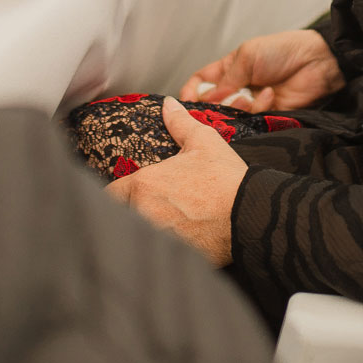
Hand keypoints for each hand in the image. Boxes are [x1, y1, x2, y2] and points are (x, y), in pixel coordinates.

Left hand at [107, 97, 246, 265]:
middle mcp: (143, 213)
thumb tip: (168, 104)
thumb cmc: (227, 178)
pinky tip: (176, 246)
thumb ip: (180, 123)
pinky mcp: (171, 258)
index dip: (118, 194)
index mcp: (144, 184)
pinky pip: (155, 256)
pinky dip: (161, 252)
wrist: (251, 214)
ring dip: (144, 234)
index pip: (110, 194)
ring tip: (164, 229)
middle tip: (150, 212)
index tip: (127, 196)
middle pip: (121, 217)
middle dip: (130, 215)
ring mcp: (156, 238)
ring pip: (137, 236)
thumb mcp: (204, 142)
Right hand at [179, 28, 342, 113]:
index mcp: (229, 68)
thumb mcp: (248, 56)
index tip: (186, 101)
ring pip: (231, 115)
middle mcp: (238, 87)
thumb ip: (226, 79)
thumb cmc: (282, 50)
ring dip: (237, 107)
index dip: (191, 92)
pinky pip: (253, 120)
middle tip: (217, 105)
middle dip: (213, 106)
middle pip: (213, 104)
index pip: (201, 83)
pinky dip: (259, 108)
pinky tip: (271, 95)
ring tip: (248, 97)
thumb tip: (206, 99)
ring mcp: (252, 103)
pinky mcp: (267, 115)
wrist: (318, 61)